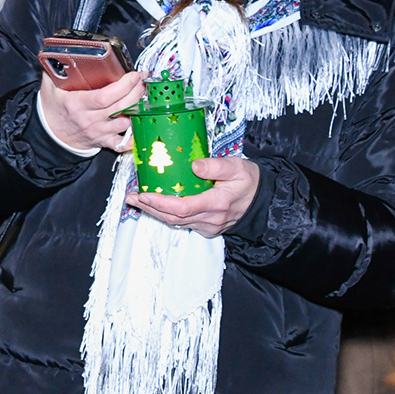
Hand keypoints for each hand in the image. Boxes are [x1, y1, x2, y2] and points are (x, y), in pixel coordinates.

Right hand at [38, 70, 144, 152]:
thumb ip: (55, 68)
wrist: (48, 134)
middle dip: (136, 93)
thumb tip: (61, 52)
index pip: (104, 97)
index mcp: (77, 104)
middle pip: (120, 108)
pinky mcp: (102, 140)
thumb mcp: (49, 86)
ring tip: (142, 97)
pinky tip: (139, 126)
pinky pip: (121, 144)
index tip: (133, 76)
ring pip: (125, 123)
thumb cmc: (52, 109)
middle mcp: (90, 119)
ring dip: (137, 110)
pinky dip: (133, 137)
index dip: (123, 86)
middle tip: (142, 81)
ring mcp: (98, 132)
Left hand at [126, 157, 262, 237]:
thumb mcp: (238, 167)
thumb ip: (216, 166)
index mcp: (217, 203)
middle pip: (173, 218)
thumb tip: (194, 165)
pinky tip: (156, 204)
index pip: (182, 207)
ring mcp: (208, 226)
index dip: (160, 203)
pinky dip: (167, 214)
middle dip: (150, 208)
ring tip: (138, 200)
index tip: (143, 194)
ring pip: (176, 222)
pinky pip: (183, 223)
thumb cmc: (250, 181)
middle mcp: (211, 218)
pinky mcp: (207, 227)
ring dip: (155, 212)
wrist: (263, 202)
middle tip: (132, 197)